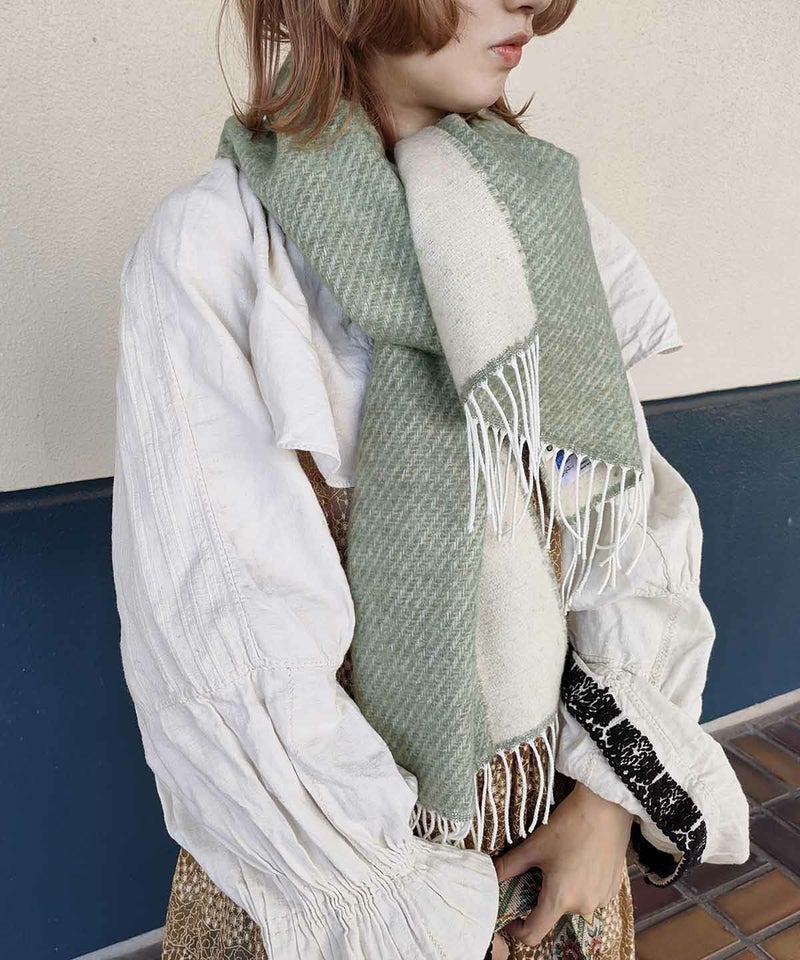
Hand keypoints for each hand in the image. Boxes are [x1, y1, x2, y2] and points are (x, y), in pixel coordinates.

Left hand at [492, 781, 633, 947]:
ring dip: (562, 890)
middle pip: (553, 913)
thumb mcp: (534, 846)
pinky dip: (580, 885)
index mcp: (560, 898)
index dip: (517, 930)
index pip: (534, 933)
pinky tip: (579, 860)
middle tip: (538, 871)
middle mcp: (582, 906)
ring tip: (561, 862)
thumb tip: (489, 876)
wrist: (606, 807)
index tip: (511, 917)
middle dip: (542, 896)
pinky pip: (589, 895)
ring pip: (572, 903)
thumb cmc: (569, 825)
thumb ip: (509, 866)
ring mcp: (601, 899)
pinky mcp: (613, 890)